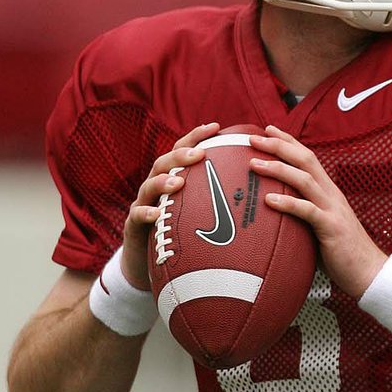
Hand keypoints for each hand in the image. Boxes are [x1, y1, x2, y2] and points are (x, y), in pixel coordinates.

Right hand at [121, 122, 221, 288]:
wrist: (147, 264)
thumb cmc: (179, 236)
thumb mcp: (199, 215)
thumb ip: (218, 202)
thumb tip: (258, 196)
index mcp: (172, 179)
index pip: (182, 151)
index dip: (196, 137)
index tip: (216, 127)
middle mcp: (156, 188)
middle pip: (164, 163)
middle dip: (181, 155)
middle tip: (199, 154)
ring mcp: (143, 204)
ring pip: (148, 186)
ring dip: (162, 182)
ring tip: (178, 182)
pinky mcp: (133, 225)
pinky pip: (137, 216)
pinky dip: (146, 213)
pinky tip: (156, 214)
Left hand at [249, 126, 386, 298]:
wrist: (369, 272)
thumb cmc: (342, 251)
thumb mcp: (321, 225)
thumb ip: (304, 214)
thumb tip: (279, 212)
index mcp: (329, 191)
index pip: (307, 157)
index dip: (288, 141)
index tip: (268, 130)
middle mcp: (331, 194)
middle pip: (305, 159)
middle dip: (279, 146)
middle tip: (254, 138)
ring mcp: (332, 209)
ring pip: (304, 179)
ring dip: (278, 168)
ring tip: (254, 164)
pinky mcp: (331, 228)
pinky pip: (307, 211)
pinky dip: (287, 203)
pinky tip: (269, 199)